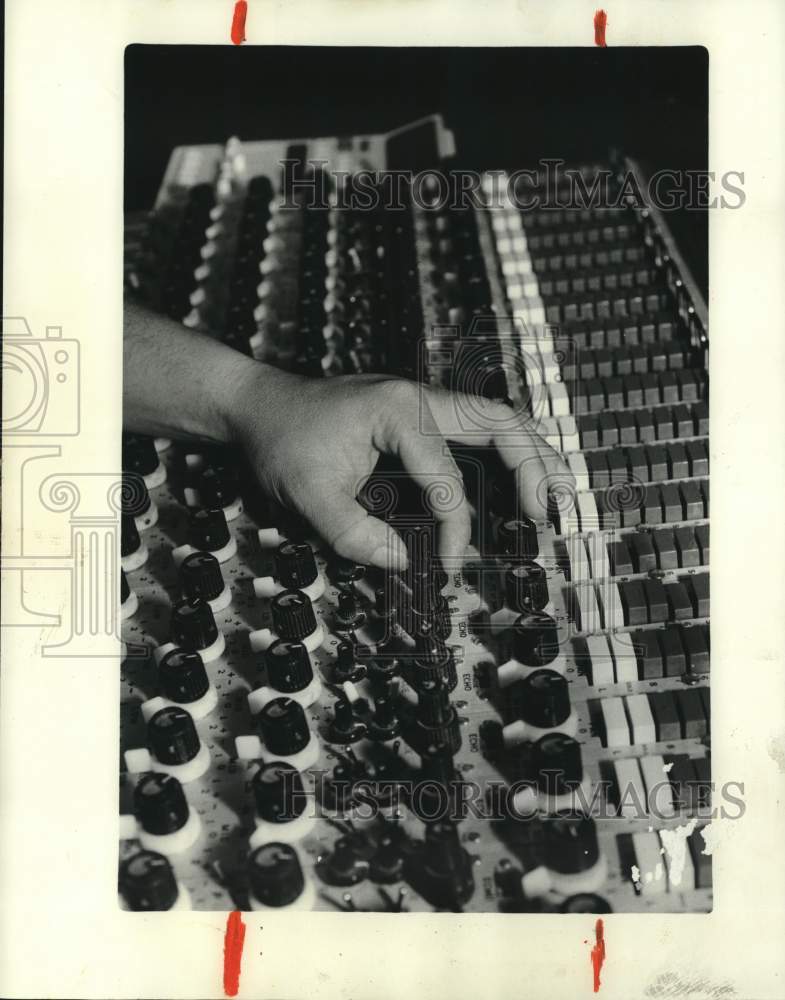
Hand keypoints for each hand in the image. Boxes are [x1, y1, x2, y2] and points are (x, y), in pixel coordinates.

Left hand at [230, 365, 573, 571]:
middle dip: (532, 468)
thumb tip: (408, 562)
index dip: (456, 529)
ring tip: (559, 491)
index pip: (448, 477)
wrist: (258, 404)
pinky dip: (508, 448)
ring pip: (497, 418)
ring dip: (532, 453)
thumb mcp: (308, 496)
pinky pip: (477, 425)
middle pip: (500, 423)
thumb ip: (356, 536)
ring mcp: (422, 401)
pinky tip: (524, 474)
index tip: (452, 567)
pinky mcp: (419, 413)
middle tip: (549, 513)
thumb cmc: (280, 442)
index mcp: (399, 413)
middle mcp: (420, 398)